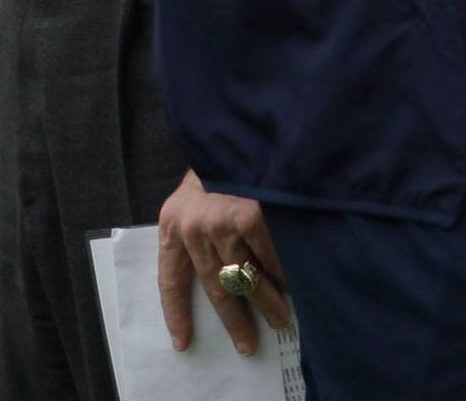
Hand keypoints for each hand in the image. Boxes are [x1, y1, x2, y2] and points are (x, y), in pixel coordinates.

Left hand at [158, 171, 290, 357]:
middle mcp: (193, 227)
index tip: (183, 342)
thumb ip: (202, 227)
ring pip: (246, 279)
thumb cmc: (222, 157)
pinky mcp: (251, 217)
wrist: (242, 123)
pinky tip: (293, 284)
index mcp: (173, 221)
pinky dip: (283, 274)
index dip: (178, 313)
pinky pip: (270, 258)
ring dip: (266, 303)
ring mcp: (222, 223)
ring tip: (280, 318)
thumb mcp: (199, 189)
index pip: (171, 279)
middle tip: (248, 343)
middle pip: (215, 288)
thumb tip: (225, 274)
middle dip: (235, 320)